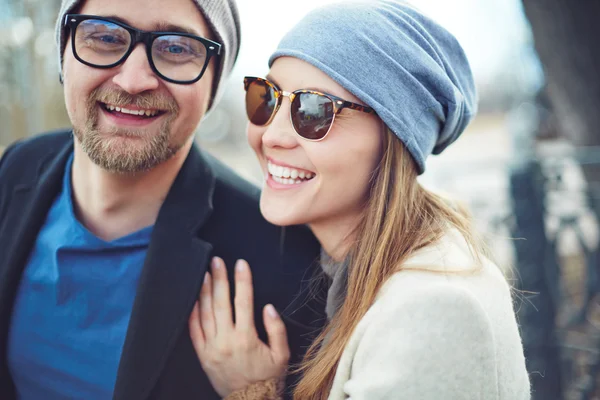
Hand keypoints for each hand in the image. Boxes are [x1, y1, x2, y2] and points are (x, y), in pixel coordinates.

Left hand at [189, 257, 289, 396]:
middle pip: (221, 303)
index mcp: (247, 338)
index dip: (242, 280)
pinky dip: (192, 313)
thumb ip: (276, 329)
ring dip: (204, 291)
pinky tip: (193, 298)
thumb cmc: (269, 377)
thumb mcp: (282, 355)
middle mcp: (227, 340)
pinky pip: (194, 331)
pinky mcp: (202, 355)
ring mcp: (212, 348)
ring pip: (205, 314)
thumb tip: (268, 307)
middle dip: (219, 278)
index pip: (244, 301)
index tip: (240, 263)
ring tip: (203, 273)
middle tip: (216, 261)